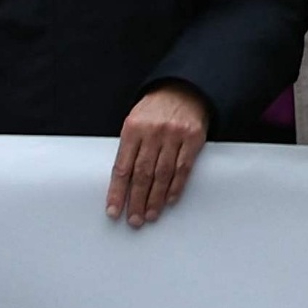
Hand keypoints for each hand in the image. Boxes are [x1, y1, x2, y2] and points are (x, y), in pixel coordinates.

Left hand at [107, 84, 209, 226]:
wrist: (185, 88)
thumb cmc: (155, 109)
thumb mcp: (135, 121)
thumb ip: (129, 148)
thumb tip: (121, 184)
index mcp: (133, 128)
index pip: (122, 167)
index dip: (117, 192)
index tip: (114, 212)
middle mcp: (154, 132)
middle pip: (142, 174)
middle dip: (136, 201)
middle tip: (134, 220)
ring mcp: (175, 135)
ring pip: (162, 174)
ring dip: (155, 198)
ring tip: (151, 215)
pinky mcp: (194, 137)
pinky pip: (183, 167)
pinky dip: (176, 186)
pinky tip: (169, 199)